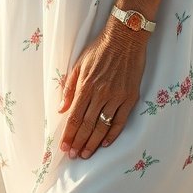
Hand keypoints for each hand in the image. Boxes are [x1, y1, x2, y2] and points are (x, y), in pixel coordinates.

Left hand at [58, 19, 147, 159]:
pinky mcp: (130, 96)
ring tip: (86, 154)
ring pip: (103, 126)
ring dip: (93, 143)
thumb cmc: (100, 48)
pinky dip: (113, 134)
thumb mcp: (79, 63)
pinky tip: (106, 143)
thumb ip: (70, 88)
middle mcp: (101, 93)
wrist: (126, 37)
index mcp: (86, 85)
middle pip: (88, 125)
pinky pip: (121, 121)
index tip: (63, 147)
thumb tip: (61, 109)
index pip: (75, 117)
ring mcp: (117, 96)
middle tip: (73, 156)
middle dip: (78, 143)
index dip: (69, 134)